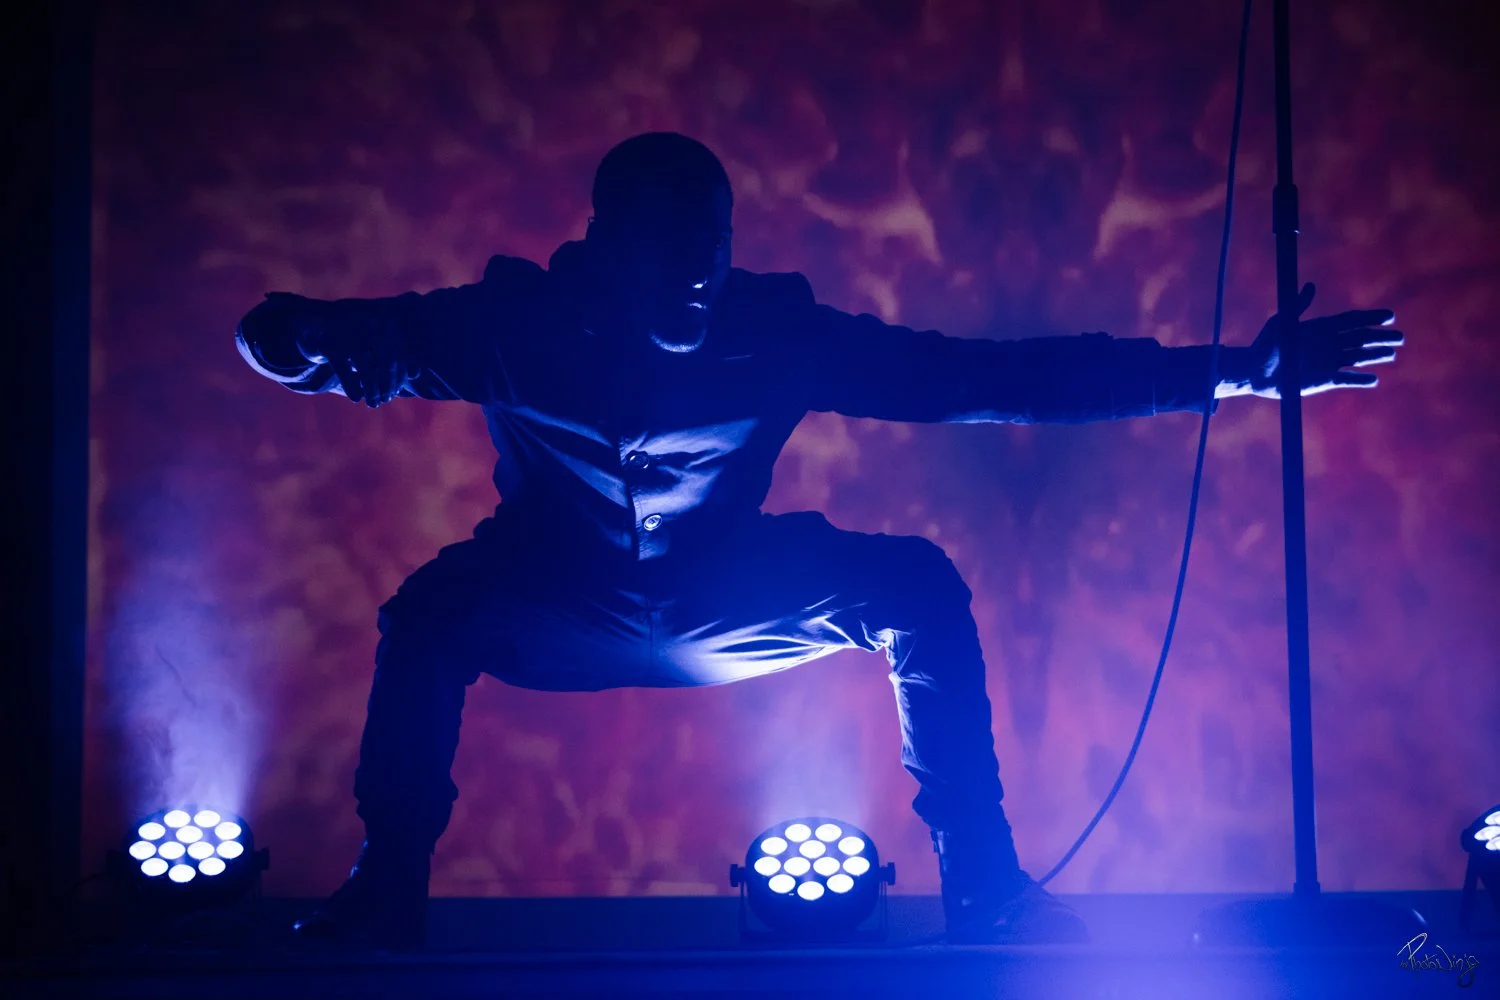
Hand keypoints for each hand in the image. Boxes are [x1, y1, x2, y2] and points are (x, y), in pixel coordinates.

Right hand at [296, 306, 416, 407]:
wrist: (312, 332)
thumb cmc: (350, 345)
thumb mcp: (372, 353)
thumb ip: (395, 361)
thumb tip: (416, 373)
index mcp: (379, 323)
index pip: (396, 355)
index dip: (397, 377)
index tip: (395, 393)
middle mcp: (365, 324)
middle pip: (384, 360)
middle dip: (386, 385)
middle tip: (384, 401)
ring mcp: (345, 332)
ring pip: (365, 365)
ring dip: (372, 389)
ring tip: (373, 403)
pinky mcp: (325, 342)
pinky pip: (343, 367)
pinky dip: (351, 384)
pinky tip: (356, 398)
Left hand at [1240, 282, 1403, 398]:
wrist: (1255, 372)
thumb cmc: (1265, 345)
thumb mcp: (1281, 323)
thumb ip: (1298, 307)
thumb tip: (1309, 286)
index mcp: (1322, 327)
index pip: (1352, 320)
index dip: (1371, 318)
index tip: (1390, 316)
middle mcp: (1330, 343)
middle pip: (1361, 338)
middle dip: (1381, 337)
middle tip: (1400, 337)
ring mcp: (1329, 362)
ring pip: (1358, 357)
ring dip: (1375, 356)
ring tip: (1392, 354)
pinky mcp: (1324, 380)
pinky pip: (1346, 379)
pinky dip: (1359, 380)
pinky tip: (1373, 380)